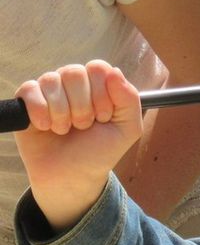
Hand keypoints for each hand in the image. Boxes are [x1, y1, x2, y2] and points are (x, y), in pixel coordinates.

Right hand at [14, 61, 142, 232]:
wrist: (72, 177)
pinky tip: (46, 127)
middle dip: (83, 106)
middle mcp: (73, 82)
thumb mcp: (127, 128)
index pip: (98, 68)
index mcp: (98, 84)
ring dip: (62, 113)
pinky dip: (39, 112)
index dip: (102, 94)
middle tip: (84, 126)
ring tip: (65, 130)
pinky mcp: (25, 102)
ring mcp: (49, 91)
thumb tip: (114, 71)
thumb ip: (129, 99)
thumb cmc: (100, 151)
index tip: (104, 117)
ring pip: (51, 80)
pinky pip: (29, 90)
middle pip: (74, 72)